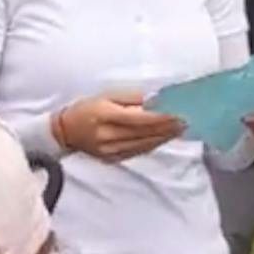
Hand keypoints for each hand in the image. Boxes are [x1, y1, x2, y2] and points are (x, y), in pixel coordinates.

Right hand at [55, 93, 184, 161]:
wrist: (66, 131)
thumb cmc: (87, 108)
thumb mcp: (106, 95)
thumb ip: (131, 98)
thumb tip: (155, 100)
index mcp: (105, 115)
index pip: (140, 118)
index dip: (161, 117)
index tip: (178, 113)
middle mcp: (108, 135)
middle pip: (145, 133)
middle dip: (167, 127)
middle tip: (186, 121)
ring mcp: (111, 150)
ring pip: (144, 144)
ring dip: (164, 137)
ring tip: (180, 129)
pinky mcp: (113, 158)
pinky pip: (138, 151)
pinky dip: (153, 144)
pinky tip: (164, 137)